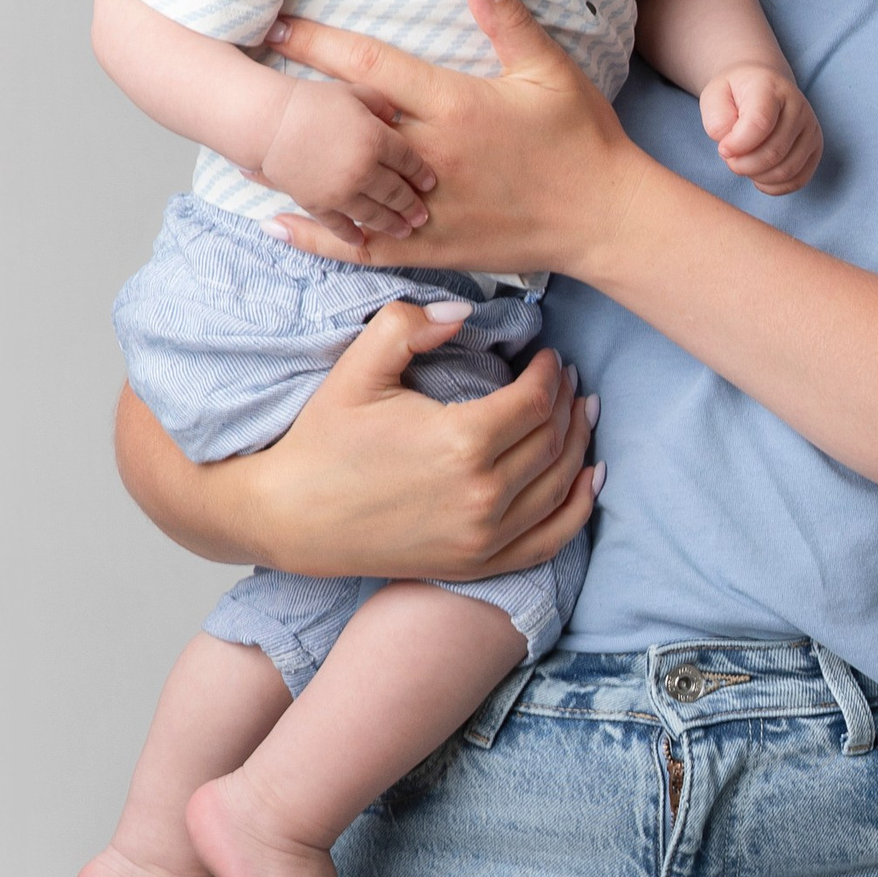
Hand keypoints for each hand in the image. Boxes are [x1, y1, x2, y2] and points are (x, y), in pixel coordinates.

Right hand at [115, 298, 598, 579]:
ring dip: (579, 445)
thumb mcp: (356, 370)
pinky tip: (588, 479)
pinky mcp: (476, 564)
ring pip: (560, 484)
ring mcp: (482, 536)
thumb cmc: (322, 442)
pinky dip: (577, 508)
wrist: (288, 518)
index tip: (548, 356)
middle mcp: (482, 494)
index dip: (550, 373)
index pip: (535, 400)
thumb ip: (406, 326)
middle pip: (553, 439)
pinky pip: (549, 539)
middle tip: (569, 380)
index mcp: (461, 441)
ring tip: (582, 414)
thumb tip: (461, 312)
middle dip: (567, 402)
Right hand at [256, 75, 436, 237]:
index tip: (430, 184)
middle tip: (422, 216)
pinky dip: (353, 235)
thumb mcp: (354, 93)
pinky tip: (362, 239)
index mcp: (377, 140)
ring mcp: (341, 191)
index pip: (410, 162)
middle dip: (412, 206)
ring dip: (391, 224)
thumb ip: (381, 105)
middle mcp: (364, 170)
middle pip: (396, 193)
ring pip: (374, 214)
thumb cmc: (312, 101)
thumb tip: (395, 117)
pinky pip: (340, 225)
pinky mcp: (318, 204)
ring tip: (403, 230)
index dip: (422, 174)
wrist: (269, 121)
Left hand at [265, 0, 639, 278]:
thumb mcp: (550, 71)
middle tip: (240, 81)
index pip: (370, 66)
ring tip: (245, 147)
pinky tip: (278, 223)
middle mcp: (431, 157)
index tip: (274, 24)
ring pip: (345, 186)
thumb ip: (506, 20)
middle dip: (291, 102)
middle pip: (344, 124)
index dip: (316, 43)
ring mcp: (425, 206)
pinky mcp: (430, 245)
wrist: (607, 219)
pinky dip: (317, 237)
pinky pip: (362, 243)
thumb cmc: (583, 140)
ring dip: (293, 168)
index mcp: (456, 106)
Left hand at [701, 65, 822, 194]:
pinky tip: (759, 175)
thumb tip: (731, 148)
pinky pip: (798, 180)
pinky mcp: (816, 147)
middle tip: (730, 158)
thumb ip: (717, 120)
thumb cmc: (736, 93)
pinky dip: (774, 186)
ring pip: (786, 170)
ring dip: (757, 176)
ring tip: (744, 164)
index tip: (723, 148)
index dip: (737, 145)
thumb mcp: (713, 95)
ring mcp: (811, 128)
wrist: (763, 84)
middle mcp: (798, 107)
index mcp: (771, 88)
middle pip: (773, 152)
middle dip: (743, 165)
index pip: (760, 124)